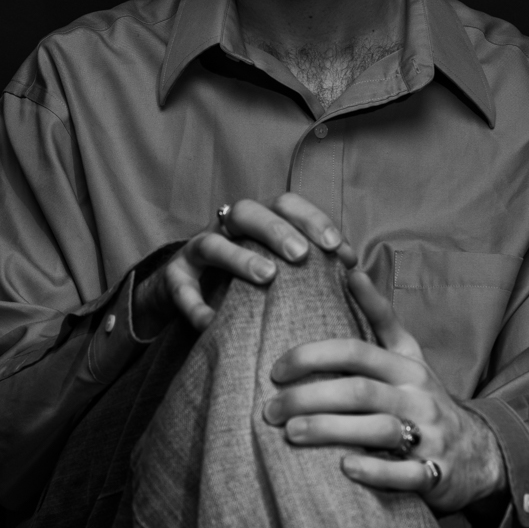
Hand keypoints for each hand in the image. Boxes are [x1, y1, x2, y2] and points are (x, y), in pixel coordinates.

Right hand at [134, 193, 355, 334]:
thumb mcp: (278, 269)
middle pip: (247, 212)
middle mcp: (226, 230)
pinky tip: (211, 323)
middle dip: (276, 230)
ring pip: (212, 244)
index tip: (336, 247)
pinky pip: (180, 288)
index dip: (312, 220)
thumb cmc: (246, 282)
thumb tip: (354, 270)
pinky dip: (194, 305)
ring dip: (240, 258)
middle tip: (301, 256)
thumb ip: (310, 266)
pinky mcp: (174, 279)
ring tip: (267, 277)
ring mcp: (196, 252)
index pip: (286, 204)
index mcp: (257, 223)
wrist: (187, 293)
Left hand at [263, 265, 505, 512]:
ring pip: (378, 430)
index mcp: (406, 368)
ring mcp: (429, 437)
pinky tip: (344, 468)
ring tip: (290, 433)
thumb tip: (350, 270)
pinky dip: (375, 471)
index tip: (276, 371)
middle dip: (310, 398)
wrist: (478, 451)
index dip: (313, 357)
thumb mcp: (409, 355)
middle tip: (270, 410)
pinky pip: (406, 474)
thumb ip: (379, 316)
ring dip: (331, 431)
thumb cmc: (425, 398)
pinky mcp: (435, 474)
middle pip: (360, 391)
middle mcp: (418, 398)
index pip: (355, 353)